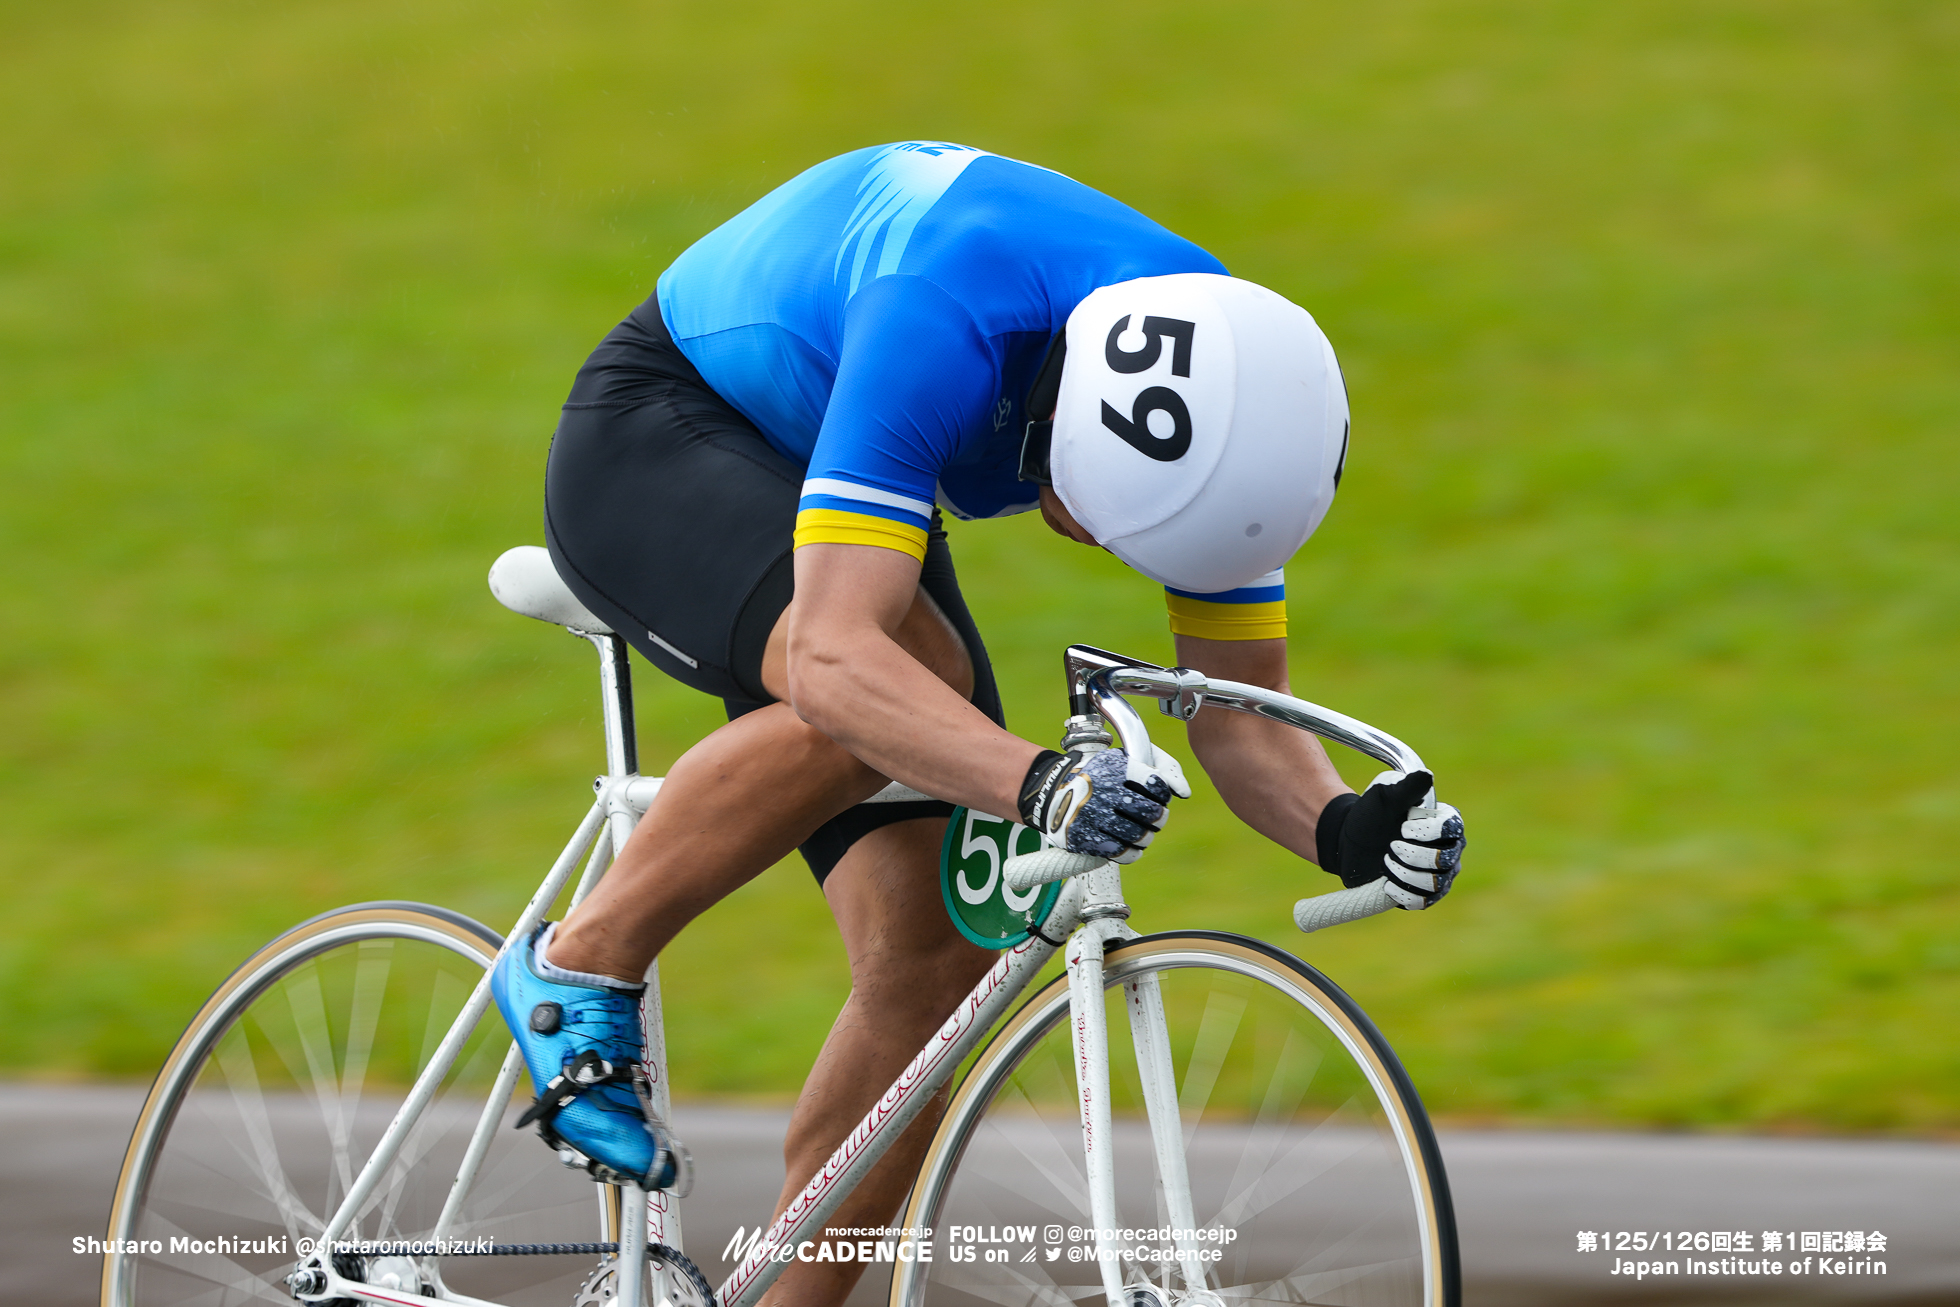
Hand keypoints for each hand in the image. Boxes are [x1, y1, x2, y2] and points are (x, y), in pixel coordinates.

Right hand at [1018, 745, 1191, 863]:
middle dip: (1158, 818)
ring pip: (1139, 835)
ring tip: (1141, 831)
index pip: (1157, 785)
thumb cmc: (1100, 774)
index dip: (1162, 795)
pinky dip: (1132, 851)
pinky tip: (1130, 844)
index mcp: (1114, 767)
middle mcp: (1102, 791)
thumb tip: (1183, 791)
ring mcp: (1091, 816)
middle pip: (1151, 813)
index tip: (1156, 796)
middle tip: (1153, 817)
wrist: (1052, 790)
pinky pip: (1121, 853)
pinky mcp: (1083, 838)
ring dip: (1146, 836)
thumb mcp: (1127, 757)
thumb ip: (1163, 766)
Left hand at [1315, 770, 1464, 908]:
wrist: (1351, 841)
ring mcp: (1441, 875)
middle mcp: (1450, 849)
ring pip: (1435, 884)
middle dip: (1412, 855)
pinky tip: (1386, 883)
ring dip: (1404, 874)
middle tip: (1390, 846)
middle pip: (1444, 860)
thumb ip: (1407, 787)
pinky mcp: (1425, 895)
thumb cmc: (1371, 814)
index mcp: (1447, 822)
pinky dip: (1403, 892)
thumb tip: (1427, 775)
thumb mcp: (1385, 796)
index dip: (1428, 831)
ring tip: (1385, 862)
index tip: (1403, 827)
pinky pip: (1424, 902)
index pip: (1452, 829)